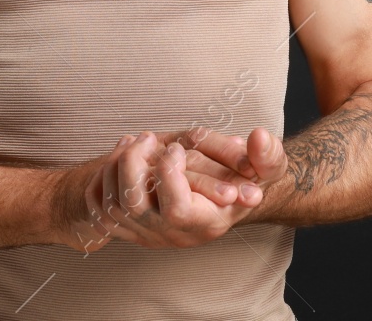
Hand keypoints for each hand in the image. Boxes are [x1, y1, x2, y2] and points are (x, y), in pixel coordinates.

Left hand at [80, 127, 287, 251]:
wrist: (231, 196)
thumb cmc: (250, 179)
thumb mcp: (269, 166)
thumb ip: (268, 155)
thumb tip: (257, 138)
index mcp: (207, 222)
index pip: (176, 210)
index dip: (170, 173)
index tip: (176, 147)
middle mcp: (175, 234)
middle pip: (134, 206)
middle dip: (133, 164)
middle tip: (147, 137)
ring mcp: (150, 234)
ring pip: (114, 206)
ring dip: (116, 167)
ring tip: (134, 141)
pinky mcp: (132, 228)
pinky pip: (102, 213)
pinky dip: (102, 182)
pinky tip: (120, 156)